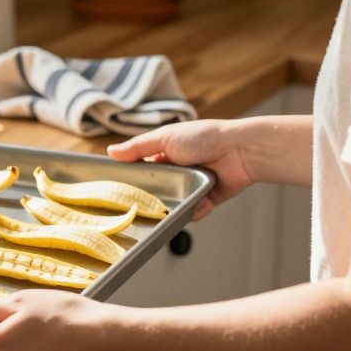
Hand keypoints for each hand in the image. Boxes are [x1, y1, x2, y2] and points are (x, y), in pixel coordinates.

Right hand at [107, 119, 253, 219]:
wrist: (240, 150)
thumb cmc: (202, 137)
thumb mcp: (164, 138)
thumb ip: (137, 147)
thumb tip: (110, 152)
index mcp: (165, 153)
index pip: (142, 168)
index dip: (131, 177)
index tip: (118, 189)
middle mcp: (177, 170)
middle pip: (157, 189)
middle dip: (150, 197)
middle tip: (139, 206)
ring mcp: (192, 186)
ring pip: (174, 203)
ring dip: (171, 207)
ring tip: (165, 212)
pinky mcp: (208, 198)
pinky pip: (195, 210)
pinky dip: (194, 211)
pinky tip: (193, 209)